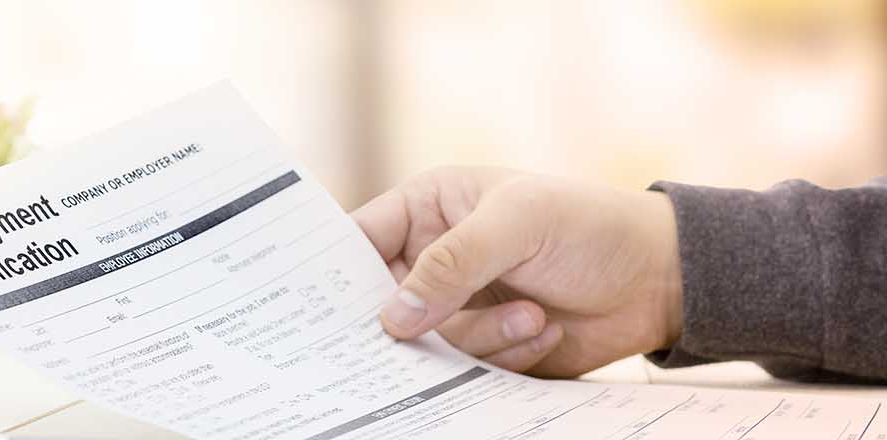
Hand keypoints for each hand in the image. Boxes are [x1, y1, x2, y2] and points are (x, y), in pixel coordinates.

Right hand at [352, 167, 683, 377]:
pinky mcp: (483, 347)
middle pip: (385, 304)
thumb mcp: (517, 223)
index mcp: (428, 209)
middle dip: (414, 322)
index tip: (325, 308)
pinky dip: (505, 355)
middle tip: (430, 333)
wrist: (659, 280)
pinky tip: (544, 327)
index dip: (335, 272)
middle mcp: (433, 260)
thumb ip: (452, 262)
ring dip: (482, 337)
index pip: (359, 240)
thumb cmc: (588, 226)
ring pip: (427, 344)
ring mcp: (457, 307)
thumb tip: (394, 313)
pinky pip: (464, 369)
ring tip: (534, 314)